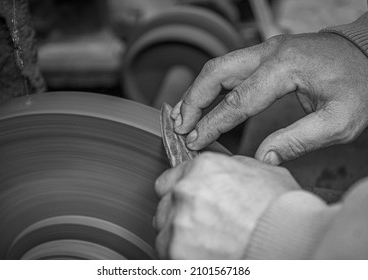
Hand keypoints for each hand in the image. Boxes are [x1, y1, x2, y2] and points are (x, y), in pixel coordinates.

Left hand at [154, 152, 299, 258]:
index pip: (170, 179)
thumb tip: (224, 170)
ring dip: (180, 236)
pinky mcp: (176, 253)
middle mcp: (185, 191)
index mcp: (202, 168)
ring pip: (164, 230)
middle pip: (165, 204)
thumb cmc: (283, 212)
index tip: (188, 203)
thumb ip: (232, 167)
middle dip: (179, 214)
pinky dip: (182, 257)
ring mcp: (178, 223)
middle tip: (202, 226)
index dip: (181, 193)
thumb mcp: (262, 173)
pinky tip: (206, 256)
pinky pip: (167, 254)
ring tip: (207, 244)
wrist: (291, 244)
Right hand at [172, 33, 367, 164]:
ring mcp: (267, 50)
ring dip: (197, 91)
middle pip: (216, 72)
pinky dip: (211, 85)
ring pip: (219, 67)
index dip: (212, 123)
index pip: (237, 100)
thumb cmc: (361, 84)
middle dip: (193, 100)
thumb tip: (262, 158)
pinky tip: (203, 100)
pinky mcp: (267, 55)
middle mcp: (270, 53)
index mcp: (286, 67)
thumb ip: (299, 140)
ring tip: (182, 115)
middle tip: (178, 126)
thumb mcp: (340, 120)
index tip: (194, 141)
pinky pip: (230, 67)